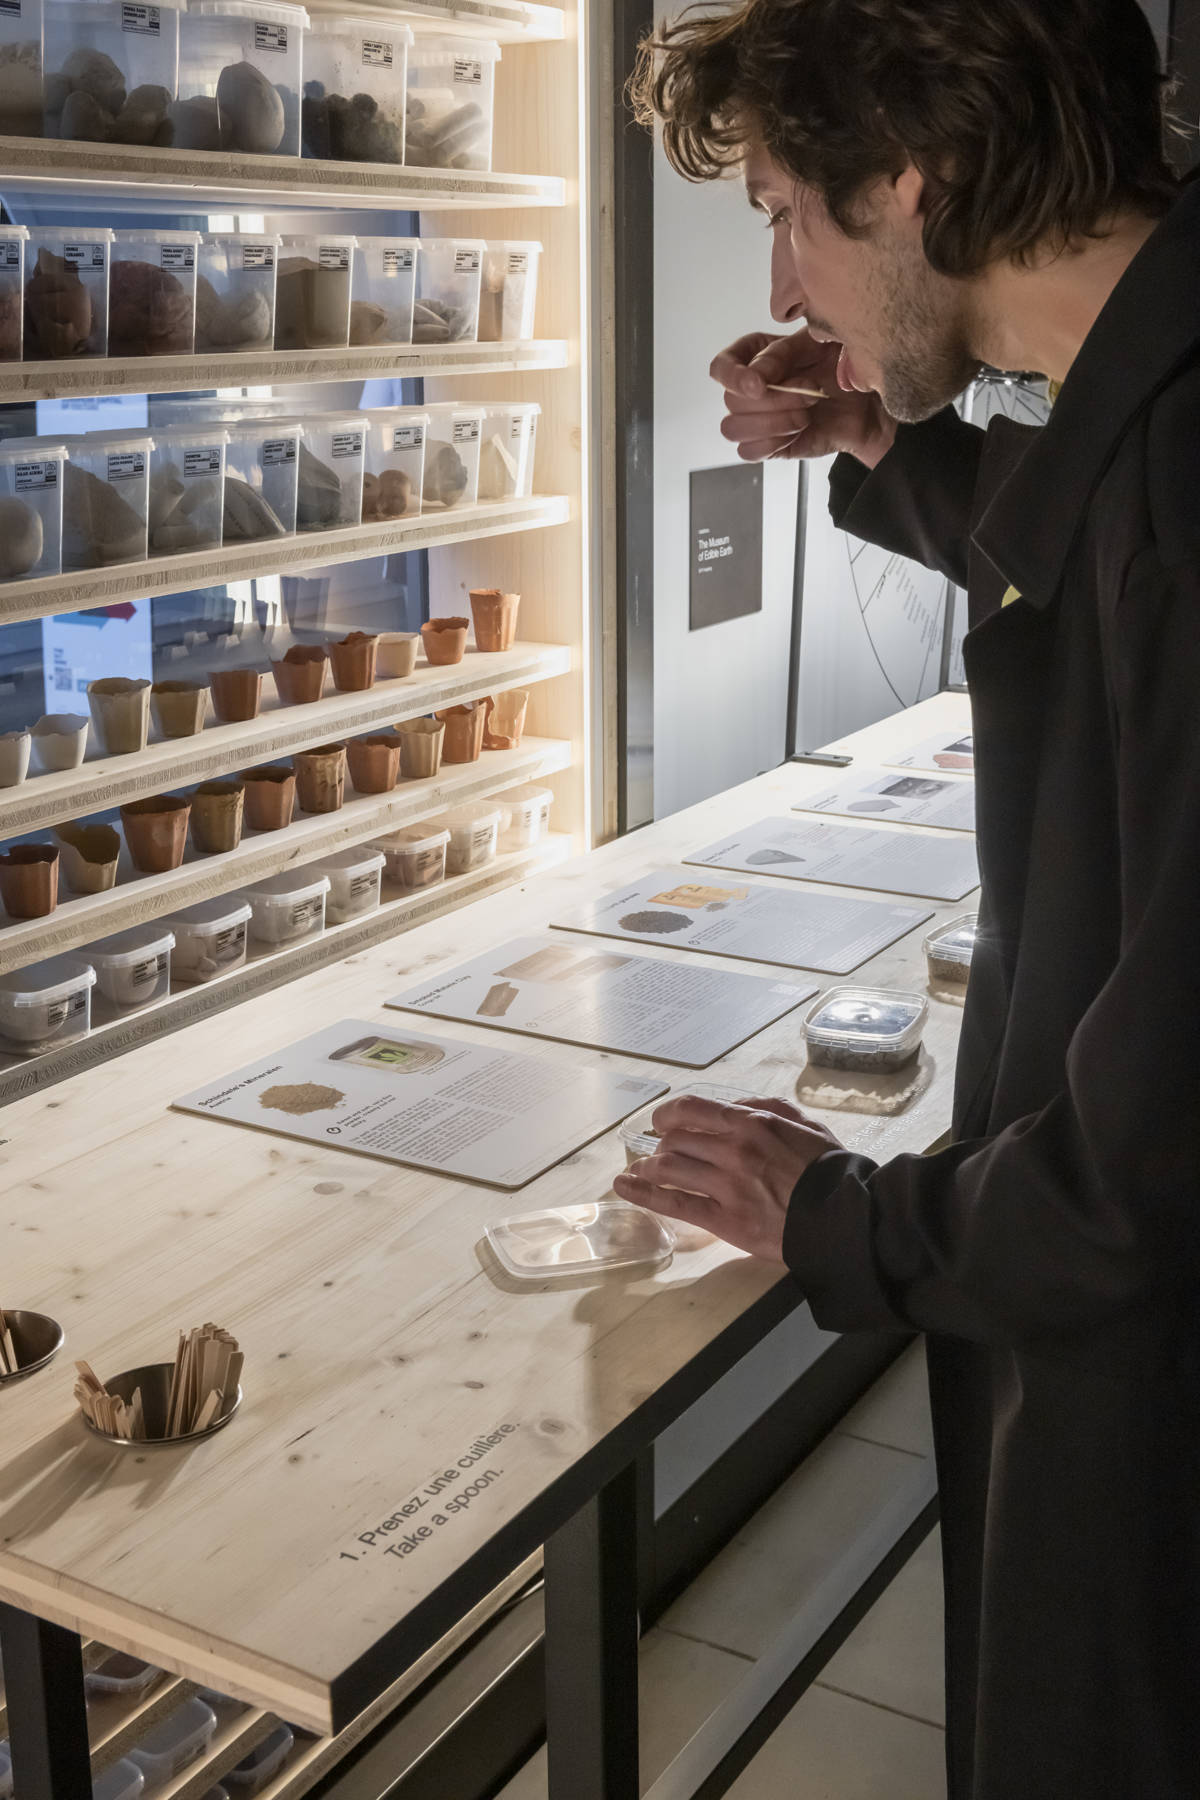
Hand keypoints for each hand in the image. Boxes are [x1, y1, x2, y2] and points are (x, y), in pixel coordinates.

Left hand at [612, 1094, 844, 1263]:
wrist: (844, 1217)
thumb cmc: (829, 1170)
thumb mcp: (804, 1124)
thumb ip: (766, 1108)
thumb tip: (734, 1105)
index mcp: (751, 1124)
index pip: (690, 1110)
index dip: (666, 1115)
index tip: (660, 1123)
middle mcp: (733, 1150)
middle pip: (675, 1141)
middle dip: (661, 1146)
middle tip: (659, 1153)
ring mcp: (726, 1186)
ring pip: (668, 1169)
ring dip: (647, 1168)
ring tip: (637, 1171)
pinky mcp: (725, 1221)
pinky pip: (674, 1204)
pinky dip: (643, 1194)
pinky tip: (625, 1189)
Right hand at [711, 329, 897, 468]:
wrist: (866, 405)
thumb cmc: (841, 368)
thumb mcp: (817, 345)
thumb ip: (783, 353)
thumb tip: (757, 374)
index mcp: (756, 356)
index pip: (721, 367)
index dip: (733, 377)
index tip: (760, 385)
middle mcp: (749, 388)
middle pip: (731, 401)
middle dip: (773, 401)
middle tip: (811, 394)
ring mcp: (755, 419)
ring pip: (733, 428)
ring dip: (772, 423)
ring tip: (805, 415)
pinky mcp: (767, 445)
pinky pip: (748, 452)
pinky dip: (773, 443)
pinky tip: (798, 431)